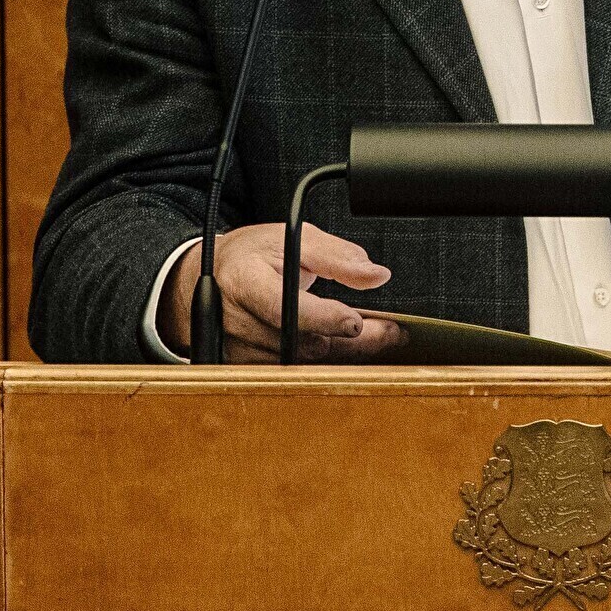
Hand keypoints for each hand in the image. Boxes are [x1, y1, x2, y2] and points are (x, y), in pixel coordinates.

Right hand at [161, 223, 404, 362]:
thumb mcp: (294, 237)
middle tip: (392, 332)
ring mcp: (237, 349)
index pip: (283, 307)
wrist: (218, 277)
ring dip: (343, 355)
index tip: (356, 321)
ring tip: (378, 339)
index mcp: (243, 280)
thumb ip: (337, 256)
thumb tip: (376, 275)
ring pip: (302, 364)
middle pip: (300, 343)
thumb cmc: (254, 255)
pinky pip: (293, 373)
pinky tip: (349, 351)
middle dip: (352, 342)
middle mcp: (235, 319)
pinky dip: (324, 363)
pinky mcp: (244, 368)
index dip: (322, 318)